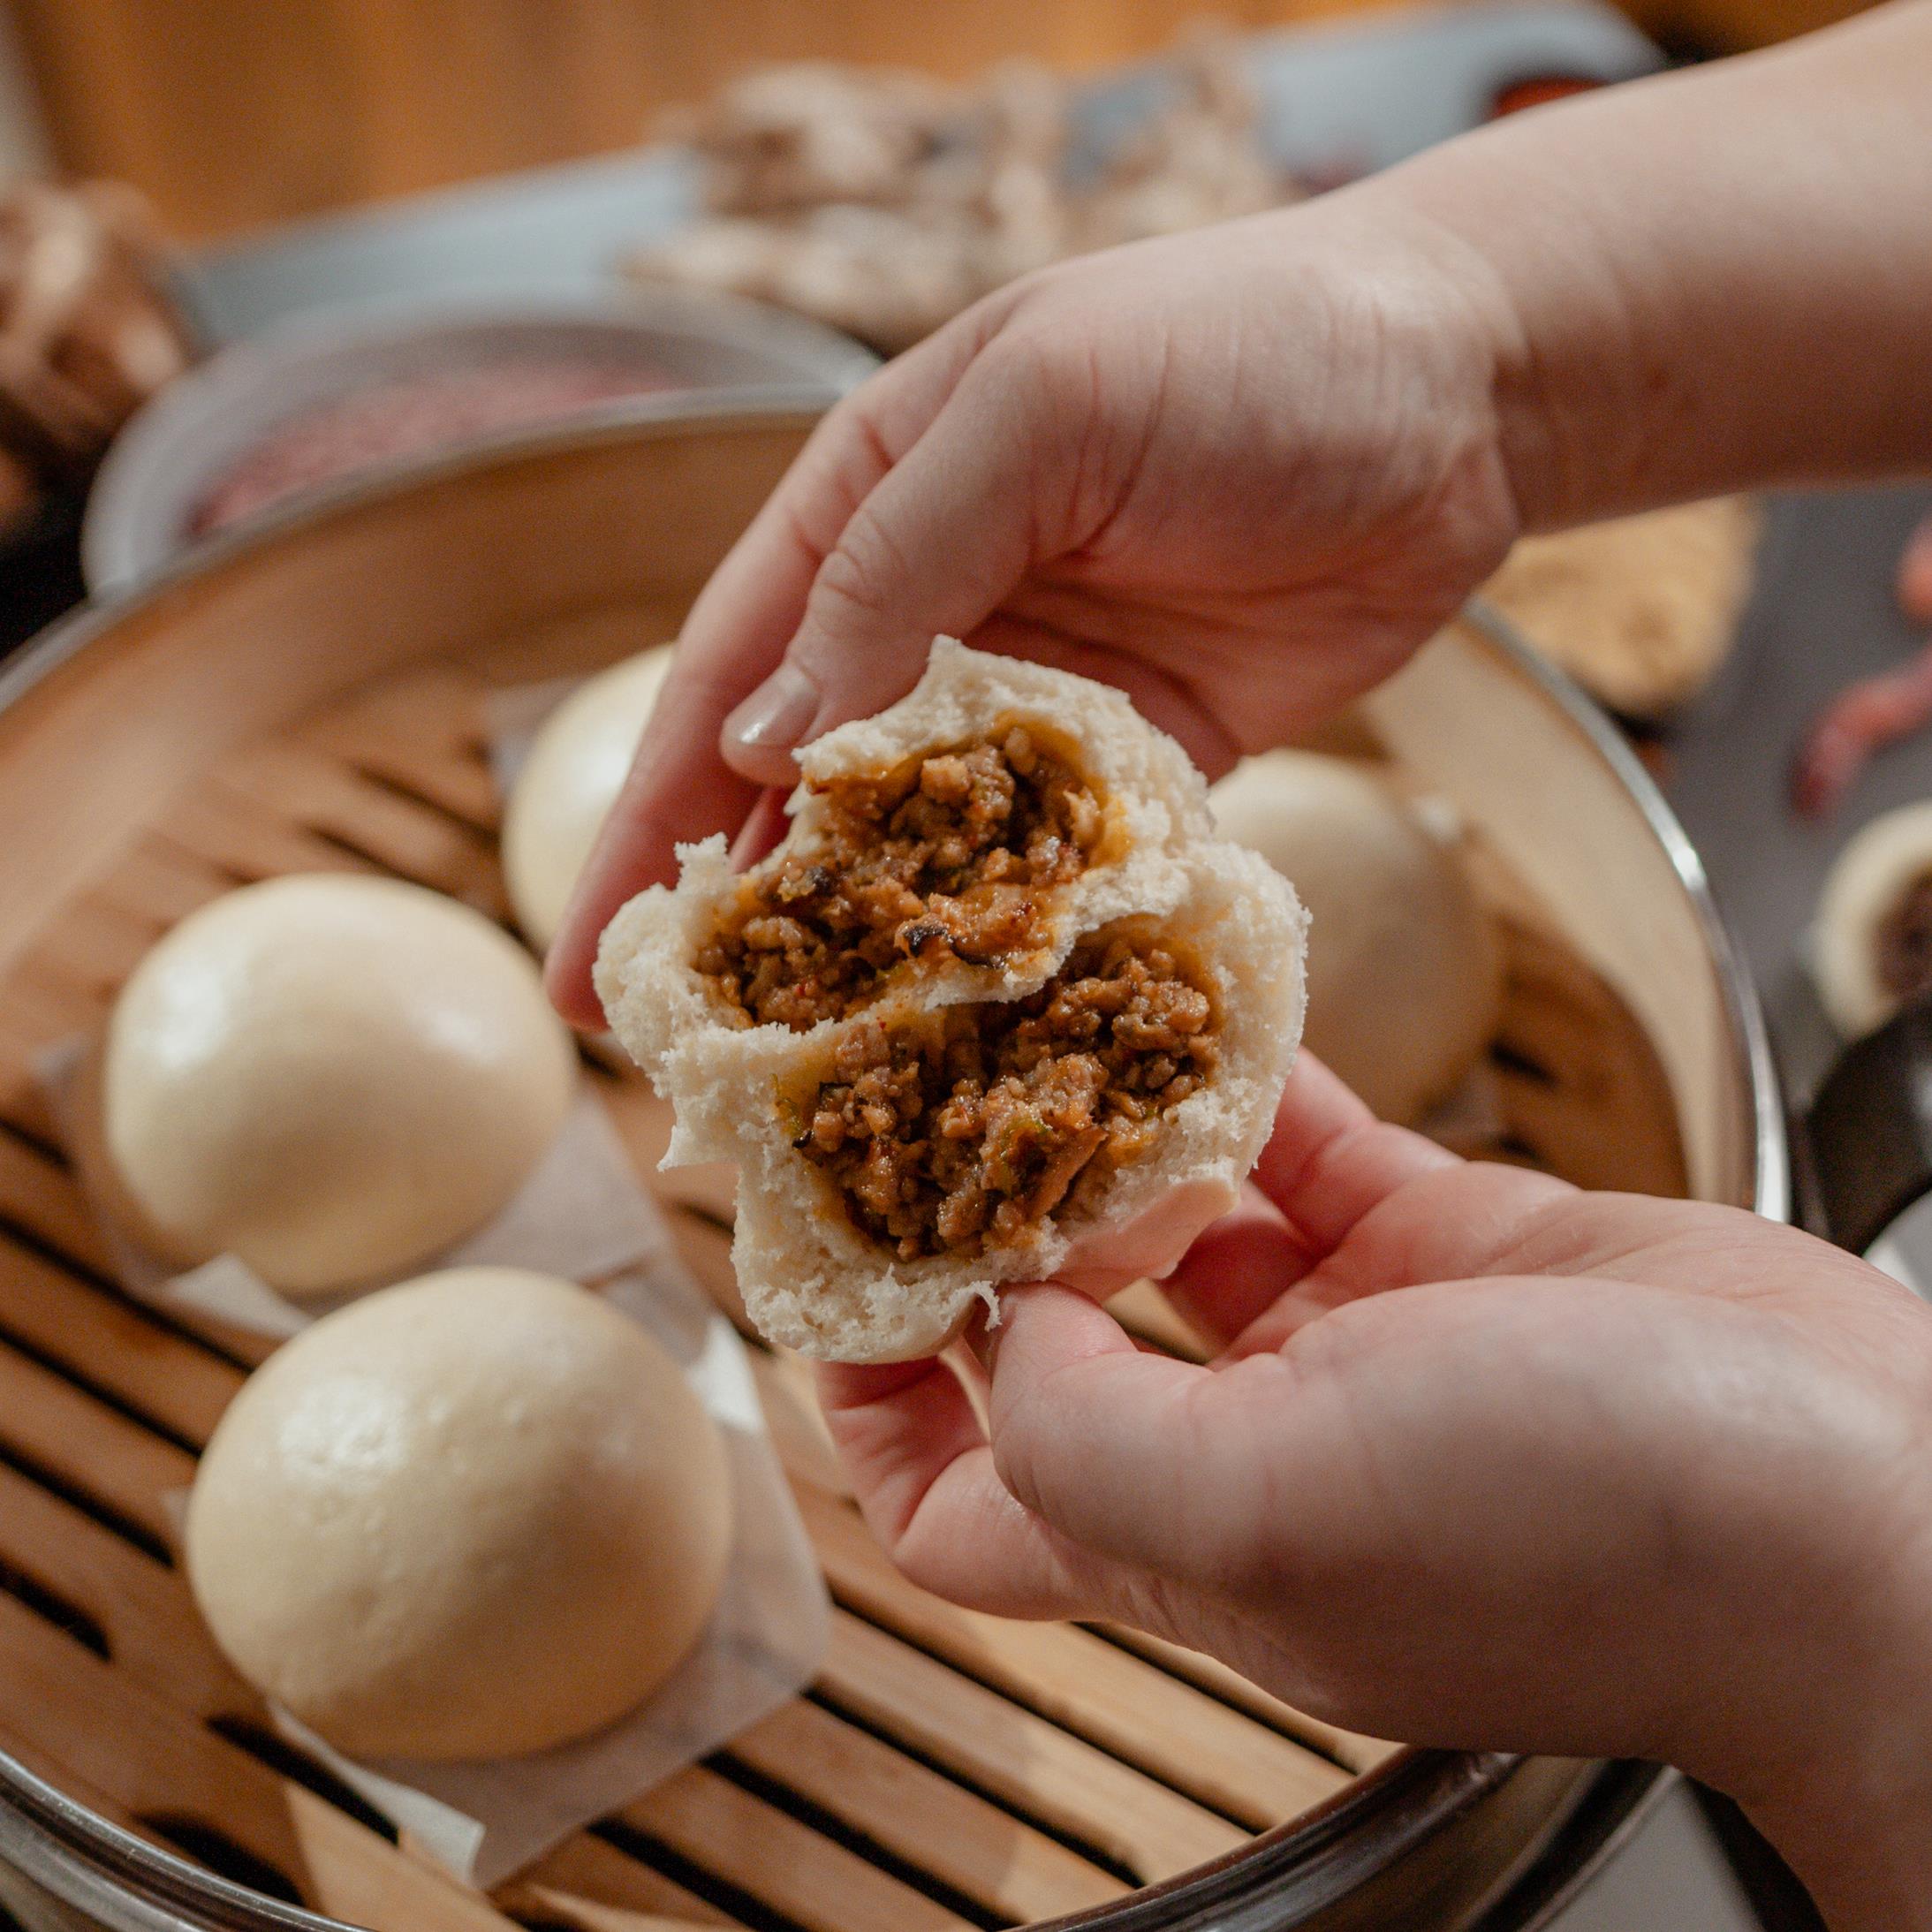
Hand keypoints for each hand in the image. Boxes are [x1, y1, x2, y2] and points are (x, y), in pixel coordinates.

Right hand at [548, 196, 1524, 1023]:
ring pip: (928, 847)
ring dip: (873, 952)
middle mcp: (936, 609)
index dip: (648, 825)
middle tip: (683, 1059)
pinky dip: (1017, 940)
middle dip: (743, 921)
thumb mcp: (1044, 414)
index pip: (728, 677)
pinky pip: (1058, 869)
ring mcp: (1042, 696)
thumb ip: (898, 568)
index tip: (595, 961)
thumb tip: (756, 742)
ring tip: (813, 1076)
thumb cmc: (1243, 350)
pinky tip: (978, 1025)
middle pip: (805, 787)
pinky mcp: (1145, 759)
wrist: (1463, 387)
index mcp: (872, 505)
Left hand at [817, 1056, 1931, 1928]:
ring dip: (1114, 1134)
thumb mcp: (1278, 1513)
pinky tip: (1206, 1008)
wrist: (1864, 1508)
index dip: (878, 1413)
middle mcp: (1254, 1446)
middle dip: (986, 1227)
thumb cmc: (1581, 1538)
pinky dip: (1253, 1083)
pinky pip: (1310, 1151)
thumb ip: (1092, 1437)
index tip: (836, 1280)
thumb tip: (1007, 1330)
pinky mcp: (1447, 1247)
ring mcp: (1353, 1341)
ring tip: (1047, 1028)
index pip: (965, 1512)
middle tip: (926, 1098)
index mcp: (1190, 1542)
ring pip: (1183, 1224)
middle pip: (1061, 1340)